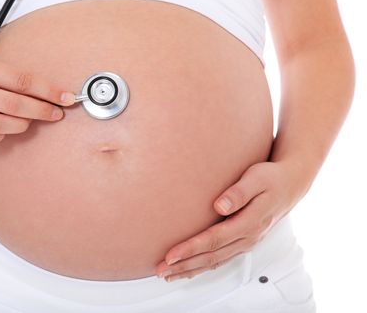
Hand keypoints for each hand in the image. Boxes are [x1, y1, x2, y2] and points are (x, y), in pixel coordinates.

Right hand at [0, 51, 75, 147]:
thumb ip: (11, 77)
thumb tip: (48, 93)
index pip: (22, 81)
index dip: (48, 91)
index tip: (67, 98)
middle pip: (15, 106)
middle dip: (42, 111)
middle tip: (56, 113)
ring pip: (2, 125)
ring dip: (23, 124)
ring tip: (28, 119)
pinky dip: (1, 136)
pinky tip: (4, 128)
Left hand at [155, 160, 305, 281]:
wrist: (291, 184)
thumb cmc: (271, 178)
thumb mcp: (257, 177)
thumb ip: (239, 192)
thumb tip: (220, 206)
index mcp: (250, 222)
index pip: (215, 239)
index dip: (191, 249)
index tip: (171, 255)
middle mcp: (248, 237)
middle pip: (211, 257)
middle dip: (184, 265)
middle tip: (161, 270)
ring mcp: (246, 242)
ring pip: (215, 262)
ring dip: (191, 270)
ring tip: (168, 274)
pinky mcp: (243, 242)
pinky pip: (220, 259)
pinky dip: (202, 267)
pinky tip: (188, 269)